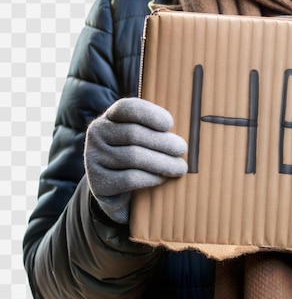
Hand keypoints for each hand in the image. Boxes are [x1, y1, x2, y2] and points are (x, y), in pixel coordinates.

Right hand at [84, 97, 187, 223]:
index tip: (169, 124)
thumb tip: (191, 123)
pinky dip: (150, 178)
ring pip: (133, 157)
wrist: (118, 190)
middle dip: (163, 142)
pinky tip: (162, 178)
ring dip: (162, 162)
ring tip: (180, 167)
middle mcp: (97, 134)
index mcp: (110, 116)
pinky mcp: (98, 183)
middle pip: (133, 134)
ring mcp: (93, 158)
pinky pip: (128, 178)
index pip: (127, 107)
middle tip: (182, 149)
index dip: (149, 114)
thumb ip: (157, 126)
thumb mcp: (145, 135)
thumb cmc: (140, 154)